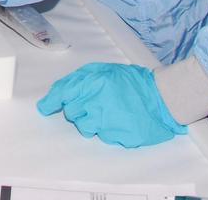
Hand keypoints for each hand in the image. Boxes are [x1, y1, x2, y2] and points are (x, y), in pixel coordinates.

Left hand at [36, 63, 185, 147]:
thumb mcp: (105, 70)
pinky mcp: (118, 137)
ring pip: (85, 127)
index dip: (51, 101)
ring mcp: (108, 121)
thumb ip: (81, 78)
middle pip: (71, 112)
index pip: (63, 93)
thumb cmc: (132, 82)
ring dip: (90, 121)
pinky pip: (103, 136)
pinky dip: (107, 129)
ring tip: (105, 112)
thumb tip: (60, 92)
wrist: (162, 98)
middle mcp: (98, 102)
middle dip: (76, 108)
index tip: (45, 107)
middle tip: (90, 103)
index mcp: (94, 82)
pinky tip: (118, 120)